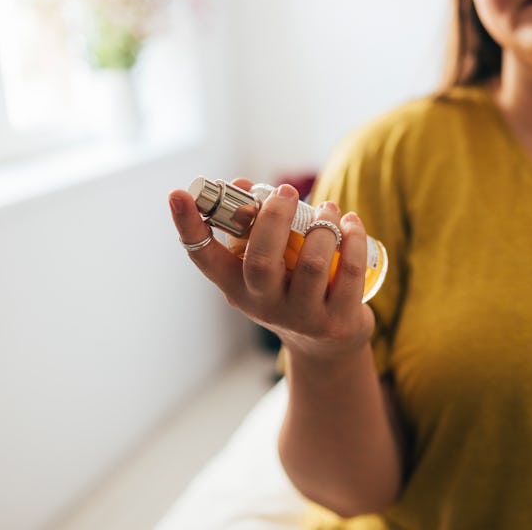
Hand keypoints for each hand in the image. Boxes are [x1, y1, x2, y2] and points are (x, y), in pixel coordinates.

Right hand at [168, 178, 375, 362]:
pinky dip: (353, 239)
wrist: (327, 345)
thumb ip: (253, 226)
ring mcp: (302, 317)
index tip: (178, 194)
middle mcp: (264, 306)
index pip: (204, 258)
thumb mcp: (264, 268)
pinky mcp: (338, 321)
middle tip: (285, 191)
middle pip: (262, 260)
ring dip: (324, 226)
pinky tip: (351, 223)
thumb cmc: (290, 288)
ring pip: (312, 265)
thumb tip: (242, 185)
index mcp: (237, 287)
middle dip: (275, 217)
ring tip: (328, 210)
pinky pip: (351, 273)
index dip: (189, 226)